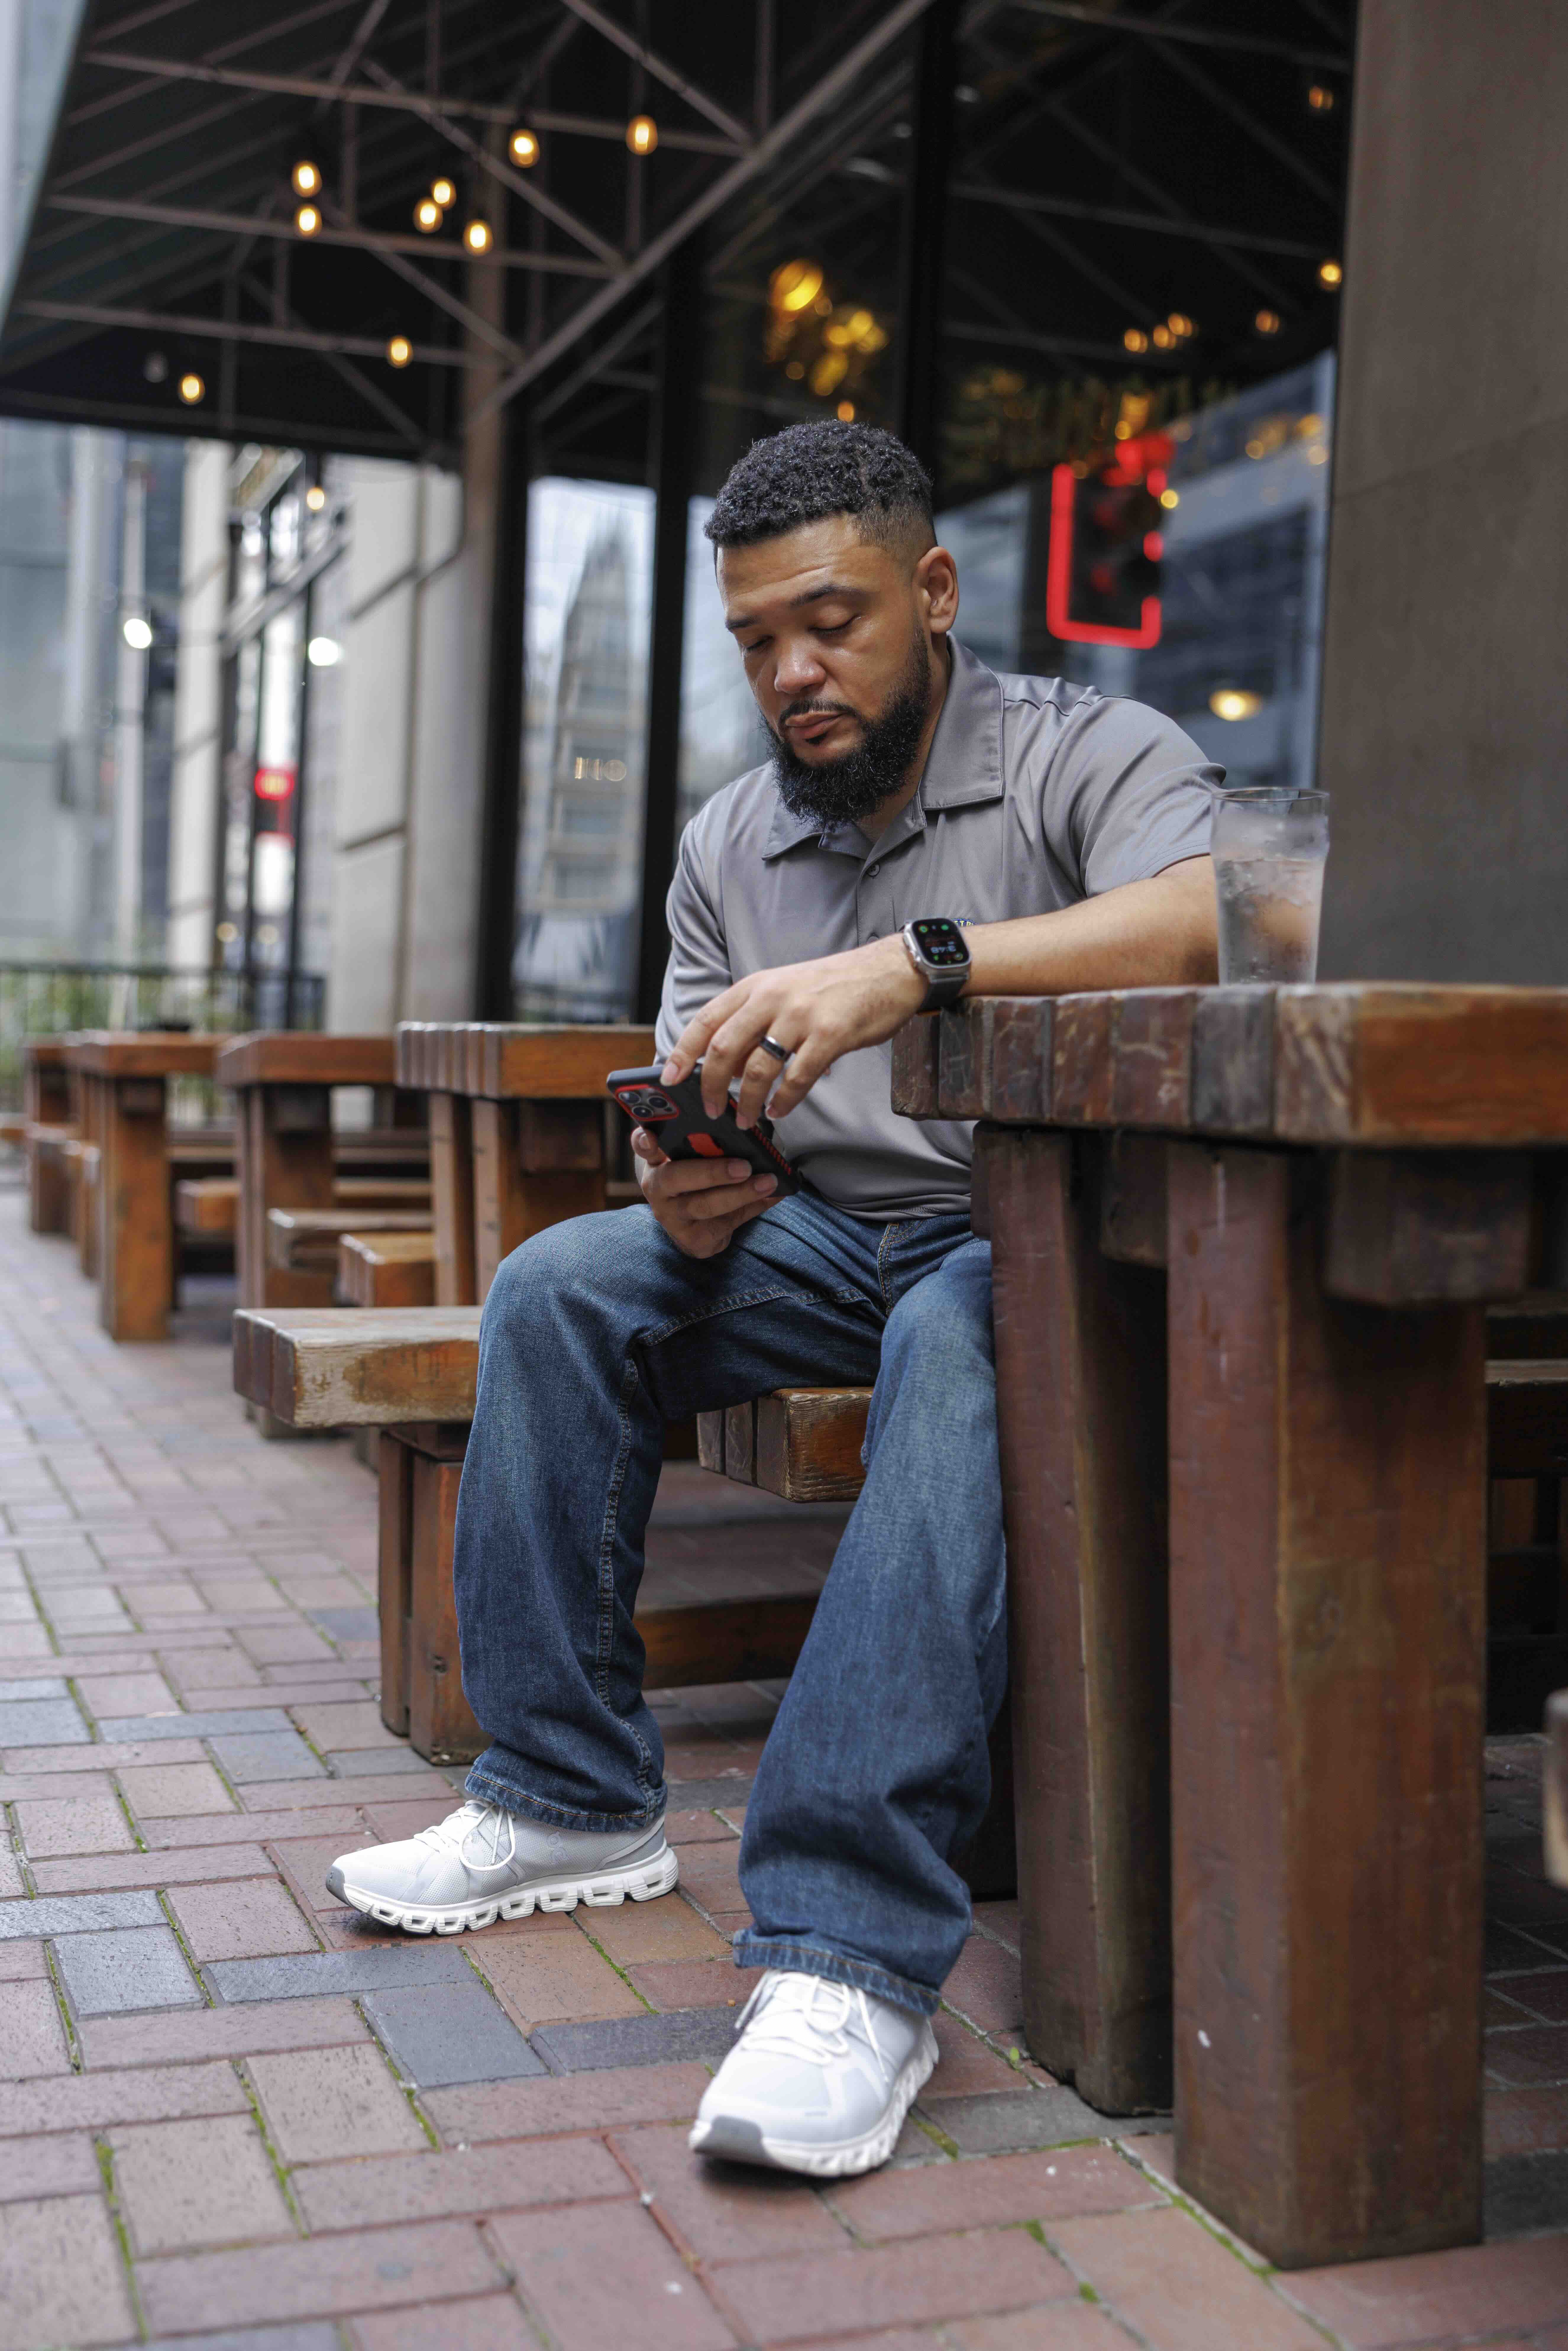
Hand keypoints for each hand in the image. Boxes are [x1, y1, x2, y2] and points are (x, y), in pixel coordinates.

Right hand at [631, 1126, 778, 1259]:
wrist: (690, 1228)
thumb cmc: (696, 1183)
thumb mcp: (696, 1161)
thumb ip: (708, 1146)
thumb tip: (750, 1136)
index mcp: (656, 1162)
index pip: (643, 1148)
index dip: (644, 1142)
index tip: (651, 1137)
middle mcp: (657, 1190)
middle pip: (677, 1178)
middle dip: (712, 1172)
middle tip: (744, 1167)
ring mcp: (672, 1217)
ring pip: (704, 1206)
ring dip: (740, 1194)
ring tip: (767, 1182)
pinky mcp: (692, 1239)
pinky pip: (725, 1224)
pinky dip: (753, 1208)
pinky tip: (772, 1197)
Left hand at [662, 935, 927, 1128]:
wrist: (888, 971)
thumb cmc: (833, 986)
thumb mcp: (784, 989)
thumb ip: (755, 1019)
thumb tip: (725, 1060)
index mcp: (755, 986)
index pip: (706, 1020)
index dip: (684, 1052)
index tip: (670, 1078)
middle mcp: (772, 997)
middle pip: (725, 1048)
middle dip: (710, 1086)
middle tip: (710, 1110)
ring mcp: (800, 1016)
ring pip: (758, 1069)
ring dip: (746, 1102)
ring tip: (746, 1120)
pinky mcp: (829, 1035)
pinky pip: (797, 1078)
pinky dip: (784, 1101)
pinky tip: (779, 1111)